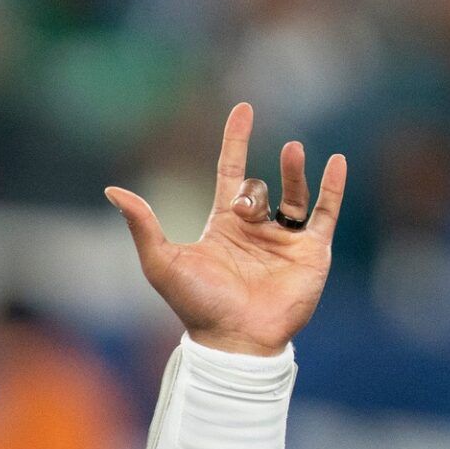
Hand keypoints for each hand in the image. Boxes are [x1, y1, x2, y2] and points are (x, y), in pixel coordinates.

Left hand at [104, 103, 345, 356]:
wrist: (234, 339)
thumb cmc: (196, 304)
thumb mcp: (162, 260)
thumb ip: (142, 224)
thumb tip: (112, 190)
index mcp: (222, 226)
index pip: (231, 171)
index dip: (236, 141)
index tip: (244, 109)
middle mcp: (254, 229)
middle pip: (260, 187)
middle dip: (255, 184)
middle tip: (246, 206)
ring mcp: (284, 240)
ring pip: (294, 194)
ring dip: (295, 171)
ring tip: (293, 148)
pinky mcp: (311, 253)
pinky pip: (326, 214)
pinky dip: (332, 188)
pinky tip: (336, 163)